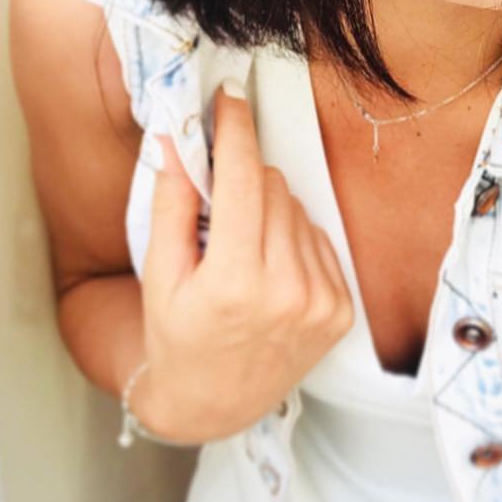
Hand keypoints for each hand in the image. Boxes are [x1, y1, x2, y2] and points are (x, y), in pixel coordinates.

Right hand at [138, 78, 354, 441]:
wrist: (214, 404)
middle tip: (216, 206)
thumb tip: (176, 138)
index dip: (235, 130)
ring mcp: (321, 302)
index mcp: (235, 282)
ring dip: (267, 211)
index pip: (243, 180)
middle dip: (242, 179)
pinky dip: (292, 240)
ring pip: (296, 209)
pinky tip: (269, 270)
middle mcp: (288, 291)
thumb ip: (172, 202)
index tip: (230, 97)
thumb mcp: (159, 274)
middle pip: (271, 187)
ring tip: (241, 252)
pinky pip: (318, 239)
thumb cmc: (177, 337)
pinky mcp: (342, 310)